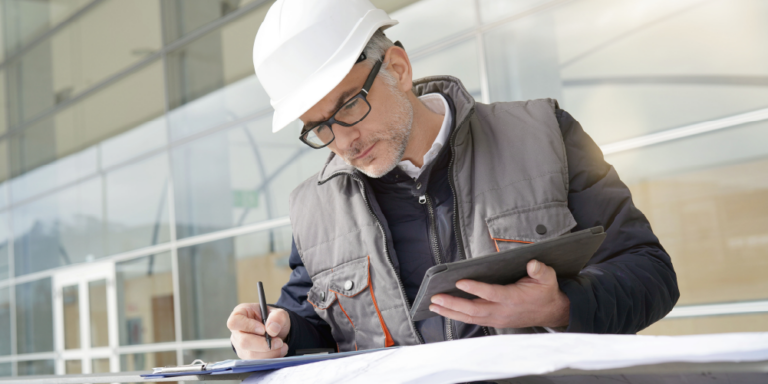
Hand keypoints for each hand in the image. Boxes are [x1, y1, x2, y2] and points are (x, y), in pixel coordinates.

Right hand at [227, 303, 289, 358]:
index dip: (248, 326)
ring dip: (269, 353)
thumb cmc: (272, 319)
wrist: (276, 330)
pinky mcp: (247, 356)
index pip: (235, 322)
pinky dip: (270, 357)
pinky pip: (257, 361)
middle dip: (263, 344)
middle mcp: (237, 331)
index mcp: (240, 314)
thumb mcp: (279, 313)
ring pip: (251, 354)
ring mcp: (240, 345)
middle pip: (243, 342)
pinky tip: (279, 351)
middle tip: (279, 342)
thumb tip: (272, 330)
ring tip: (282, 346)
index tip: (263, 329)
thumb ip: (277, 317)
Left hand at [429, 259, 569, 328]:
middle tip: (436, 297)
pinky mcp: (494, 321)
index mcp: (514, 298)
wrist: (551, 312)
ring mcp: (497, 318)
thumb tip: (533, 263)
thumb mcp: (547, 278)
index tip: (459, 281)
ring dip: (450, 312)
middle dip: (453, 304)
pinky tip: (444, 310)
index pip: (492, 293)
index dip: (475, 288)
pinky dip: (456, 316)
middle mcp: (503, 311)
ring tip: (434, 305)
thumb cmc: (545, 292)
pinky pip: (472, 320)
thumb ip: (540, 270)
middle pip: (474, 310)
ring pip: (470, 317)